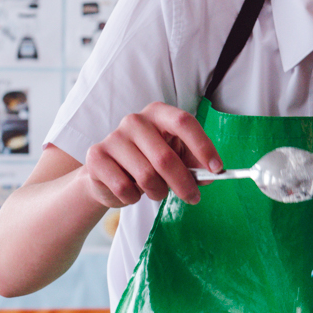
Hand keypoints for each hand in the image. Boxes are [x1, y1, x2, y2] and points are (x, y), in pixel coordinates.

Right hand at [80, 103, 221, 209]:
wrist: (106, 173)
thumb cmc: (147, 161)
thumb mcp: (174, 157)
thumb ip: (193, 164)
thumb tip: (210, 176)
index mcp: (158, 114)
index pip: (184, 122)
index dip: (202, 146)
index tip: (216, 169)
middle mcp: (134, 120)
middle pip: (165, 157)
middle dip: (183, 183)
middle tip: (193, 198)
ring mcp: (113, 137)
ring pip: (146, 176)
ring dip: (157, 192)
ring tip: (156, 192)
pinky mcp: (96, 157)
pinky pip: (124, 187)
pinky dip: (134, 197)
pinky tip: (132, 191)